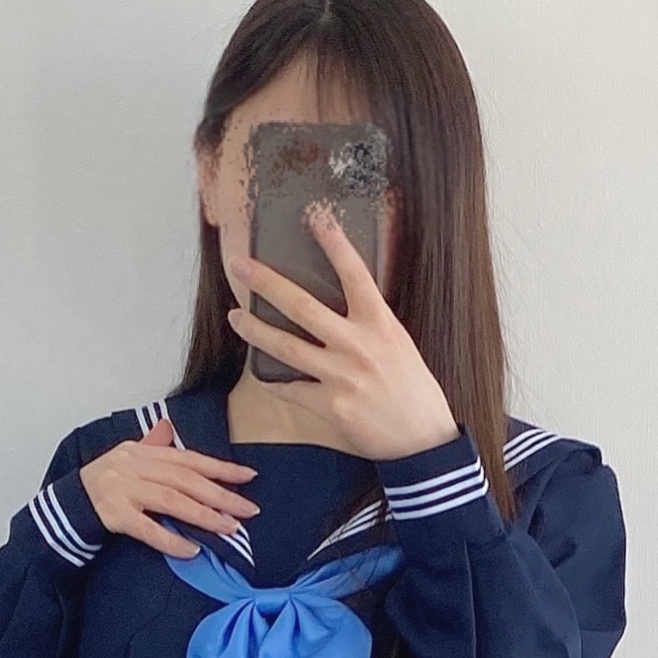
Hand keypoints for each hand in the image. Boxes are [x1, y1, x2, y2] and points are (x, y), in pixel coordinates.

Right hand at [78, 416, 257, 558]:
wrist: (69, 503)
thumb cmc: (105, 483)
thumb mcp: (128, 459)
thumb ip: (152, 446)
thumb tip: (169, 428)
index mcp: (143, 452)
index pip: (188, 459)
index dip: (220, 468)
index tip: (249, 477)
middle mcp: (135, 466)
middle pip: (185, 480)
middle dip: (220, 495)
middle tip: (247, 510)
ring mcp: (124, 490)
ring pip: (171, 501)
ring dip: (203, 516)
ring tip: (229, 528)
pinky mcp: (114, 515)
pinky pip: (147, 529)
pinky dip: (171, 540)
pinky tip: (192, 550)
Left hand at [227, 208, 459, 461]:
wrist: (422, 440)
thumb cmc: (413, 390)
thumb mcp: (398, 345)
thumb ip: (369, 325)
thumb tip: (337, 306)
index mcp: (380, 323)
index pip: (354, 274)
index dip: (335, 244)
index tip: (315, 217)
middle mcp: (358, 344)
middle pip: (301, 305)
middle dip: (265, 282)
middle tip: (240, 264)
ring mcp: (342, 375)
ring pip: (286, 346)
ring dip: (254, 329)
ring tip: (235, 316)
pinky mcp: (331, 405)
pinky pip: (291, 389)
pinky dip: (275, 382)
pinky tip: (263, 374)